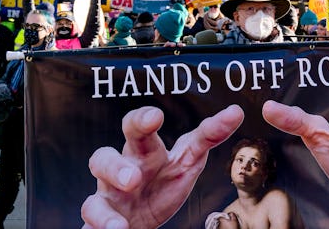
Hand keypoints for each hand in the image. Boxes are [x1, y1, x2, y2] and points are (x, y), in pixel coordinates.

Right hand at [81, 105, 243, 228]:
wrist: (137, 223)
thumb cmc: (161, 185)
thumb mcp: (187, 161)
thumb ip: (208, 137)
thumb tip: (235, 111)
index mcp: (145, 151)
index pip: (140, 127)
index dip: (145, 119)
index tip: (156, 116)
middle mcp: (123, 164)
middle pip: (118, 134)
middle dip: (126, 137)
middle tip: (145, 132)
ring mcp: (108, 189)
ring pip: (99, 168)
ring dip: (115, 172)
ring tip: (131, 182)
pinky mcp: (99, 215)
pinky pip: (92, 212)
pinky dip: (103, 220)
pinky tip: (118, 227)